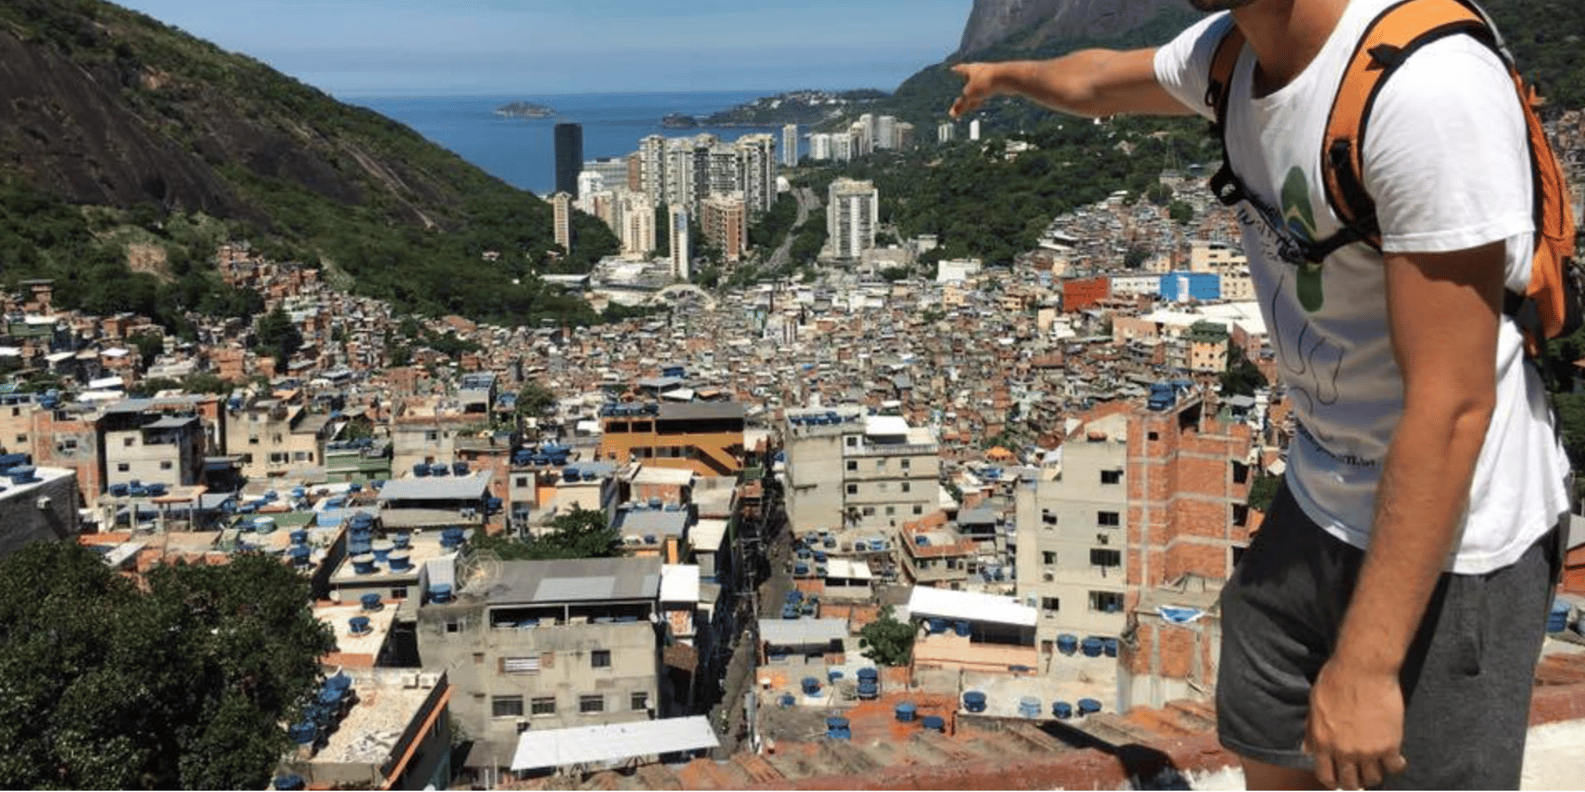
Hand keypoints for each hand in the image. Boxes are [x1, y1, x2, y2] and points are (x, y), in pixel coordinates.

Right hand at [950, 63, 1000, 118]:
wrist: (1009, 78)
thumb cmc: (987, 81)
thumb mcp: (970, 95)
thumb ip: (961, 105)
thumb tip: (952, 115)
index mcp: (970, 69)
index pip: (960, 69)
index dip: (955, 70)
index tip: (952, 70)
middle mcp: (979, 71)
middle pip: (968, 81)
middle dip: (964, 89)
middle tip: (959, 97)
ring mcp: (989, 77)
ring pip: (978, 88)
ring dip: (973, 96)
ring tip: (970, 106)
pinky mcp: (998, 83)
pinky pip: (987, 91)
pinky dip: (982, 98)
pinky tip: (981, 104)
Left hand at [1305, 658, 1409, 788]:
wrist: (1362, 669)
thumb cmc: (1335, 681)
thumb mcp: (1315, 706)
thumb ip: (1312, 732)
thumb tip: (1308, 750)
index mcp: (1323, 742)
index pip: (1326, 776)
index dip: (1332, 780)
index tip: (1338, 778)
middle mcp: (1344, 751)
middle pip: (1350, 783)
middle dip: (1353, 781)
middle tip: (1359, 774)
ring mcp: (1367, 750)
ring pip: (1373, 779)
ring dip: (1374, 774)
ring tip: (1376, 765)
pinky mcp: (1390, 744)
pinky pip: (1394, 768)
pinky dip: (1396, 766)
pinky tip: (1395, 758)